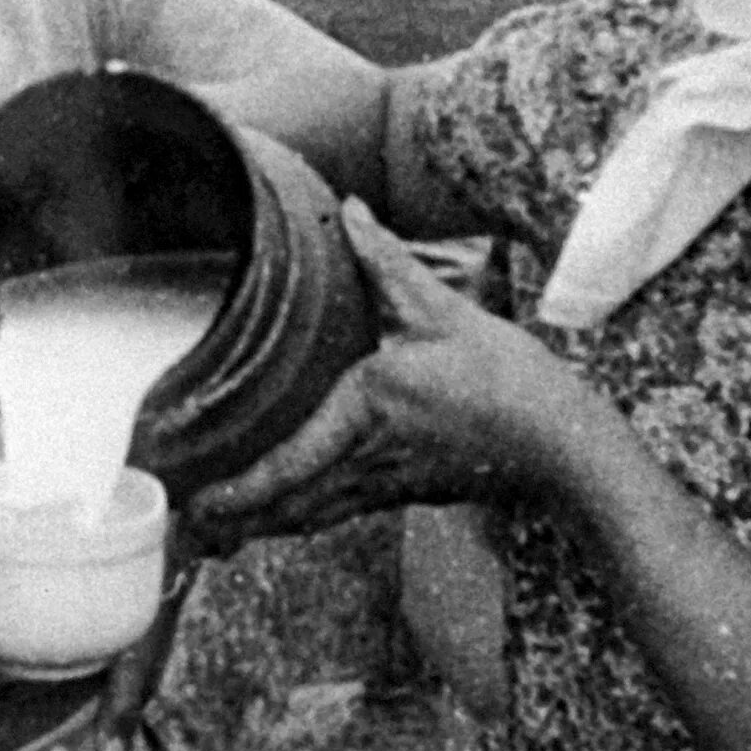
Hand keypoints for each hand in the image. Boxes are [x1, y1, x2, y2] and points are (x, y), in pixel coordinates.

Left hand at [186, 200, 604, 547]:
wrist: (564, 447)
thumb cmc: (507, 381)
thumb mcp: (443, 313)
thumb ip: (387, 263)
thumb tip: (351, 212)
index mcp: (365, 412)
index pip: (288, 464)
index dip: (238, 491)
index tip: (195, 504)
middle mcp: (368, 459)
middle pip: (287, 505)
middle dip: (235, 523)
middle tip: (187, 533)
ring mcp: (388, 483)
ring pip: (313, 515)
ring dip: (264, 527)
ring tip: (218, 538)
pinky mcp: (407, 491)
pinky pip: (341, 512)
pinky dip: (304, 518)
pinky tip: (289, 516)